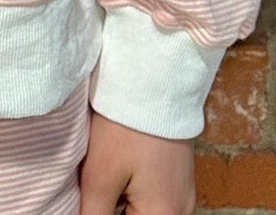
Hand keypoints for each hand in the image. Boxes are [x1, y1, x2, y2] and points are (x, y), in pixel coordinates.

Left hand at [78, 110, 196, 214]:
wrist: (155, 75)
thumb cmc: (126, 125)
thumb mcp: (101, 174)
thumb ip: (94, 214)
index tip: (91, 200)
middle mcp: (181, 210)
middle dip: (115, 209)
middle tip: (94, 189)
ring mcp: (184, 192)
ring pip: (146, 211)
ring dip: (123, 205)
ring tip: (106, 179)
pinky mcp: (180, 175)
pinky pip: (155, 199)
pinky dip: (135, 194)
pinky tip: (119, 173)